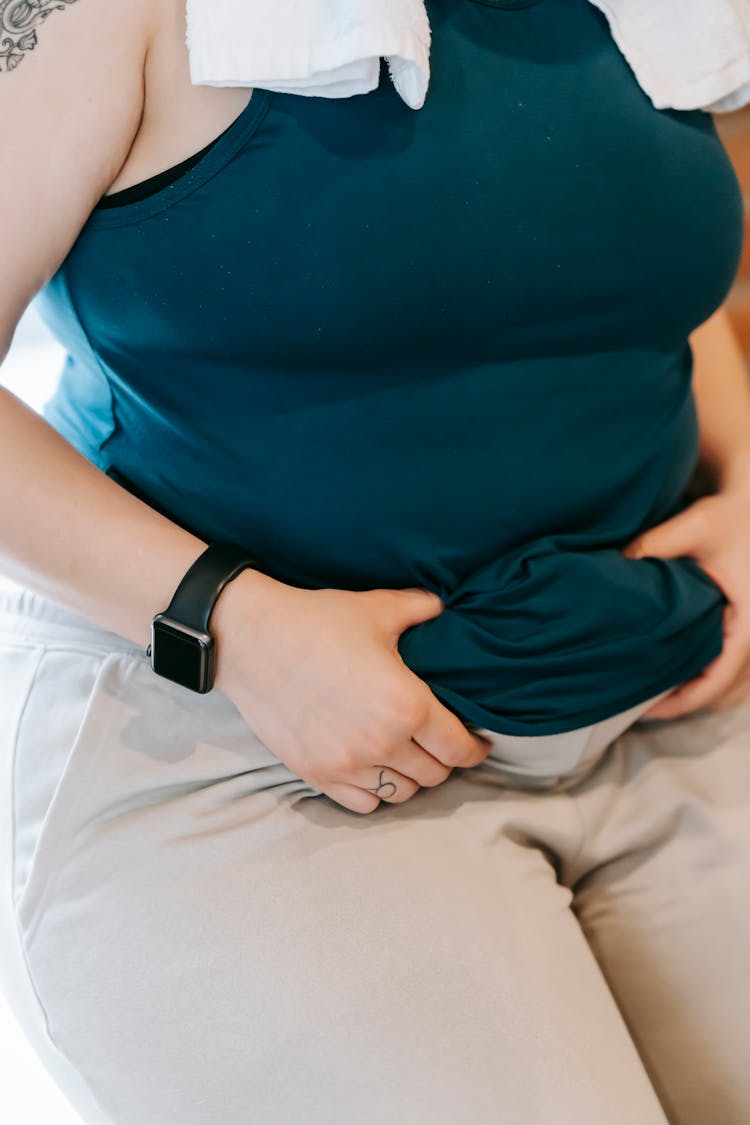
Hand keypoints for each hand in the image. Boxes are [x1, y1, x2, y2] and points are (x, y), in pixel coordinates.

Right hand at [212, 574, 491, 813]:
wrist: (252, 639)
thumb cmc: (317, 621)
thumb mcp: (377, 609)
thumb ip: (420, 609)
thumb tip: (442, 606)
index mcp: (407, 705)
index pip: (459, 748)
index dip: (474, 749)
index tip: (475, 744)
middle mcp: (382, 743)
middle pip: (435, 775)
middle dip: (442, 760)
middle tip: (438, 744)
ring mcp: (348, 764)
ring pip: (401, 793)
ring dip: (409, 777)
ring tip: (406, 757)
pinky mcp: (317, 774)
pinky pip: (363, 804)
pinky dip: (374, 792)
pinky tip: (372, 769)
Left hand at [620, 485, 749, 717]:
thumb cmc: (730, 514)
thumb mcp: (695, 524)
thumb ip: (653, 544)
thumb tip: (613, 566)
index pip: (717, 682)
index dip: (682, 703)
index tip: (647, 709)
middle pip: (725, 693)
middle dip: (687, 703)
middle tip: (642, 703)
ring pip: (734, 687)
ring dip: (701, 694)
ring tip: (657, 692)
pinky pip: (737, 672)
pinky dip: (712, 680)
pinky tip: (679, 672)